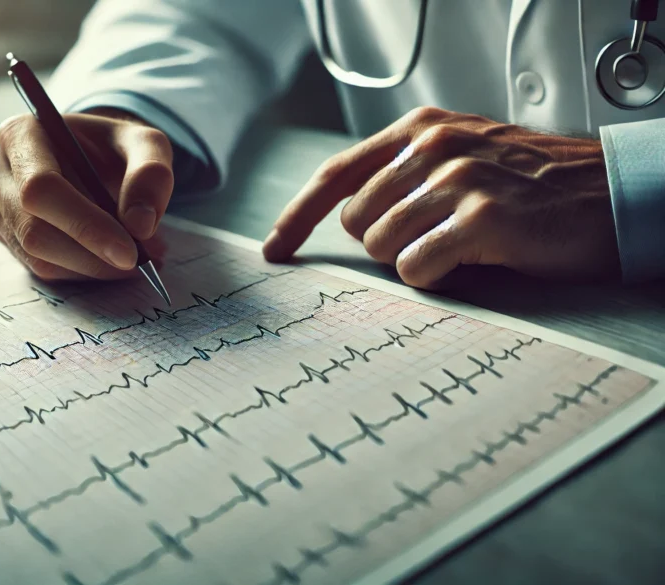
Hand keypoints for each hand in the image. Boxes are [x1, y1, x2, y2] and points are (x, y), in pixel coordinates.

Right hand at [0, 109, 172, 279]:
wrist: (92, 158)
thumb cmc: (113, 147)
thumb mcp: (144, 144)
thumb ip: (150, 173)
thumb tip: (140, 224)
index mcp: (19, 134)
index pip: (41, 188)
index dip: (85, 225)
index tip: (129, 251)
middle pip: (34, 230)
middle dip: (92, 255)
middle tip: (139, 262)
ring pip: (38, 256)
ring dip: (91, 267)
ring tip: (136, 258)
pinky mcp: (6, 237)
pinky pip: (42, 268)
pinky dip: (83, 271)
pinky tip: (110, 259)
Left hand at [262, 106, 619, 288]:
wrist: (612, 194)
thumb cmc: (534, 186)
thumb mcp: (463, 155)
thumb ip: (405, 174)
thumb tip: (348, 219)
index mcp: (421, 129)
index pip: (336, 174)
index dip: (297, 216)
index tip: (275, 249)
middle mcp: (432, 146)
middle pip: (356, 221)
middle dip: (384, 244)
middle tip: (434, 240)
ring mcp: (455, 179)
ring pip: (382, 247)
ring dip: (415, 260)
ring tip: (462, 246)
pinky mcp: (479, 218)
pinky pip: (416, 269)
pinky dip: (436, 277)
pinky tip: (472, 261)